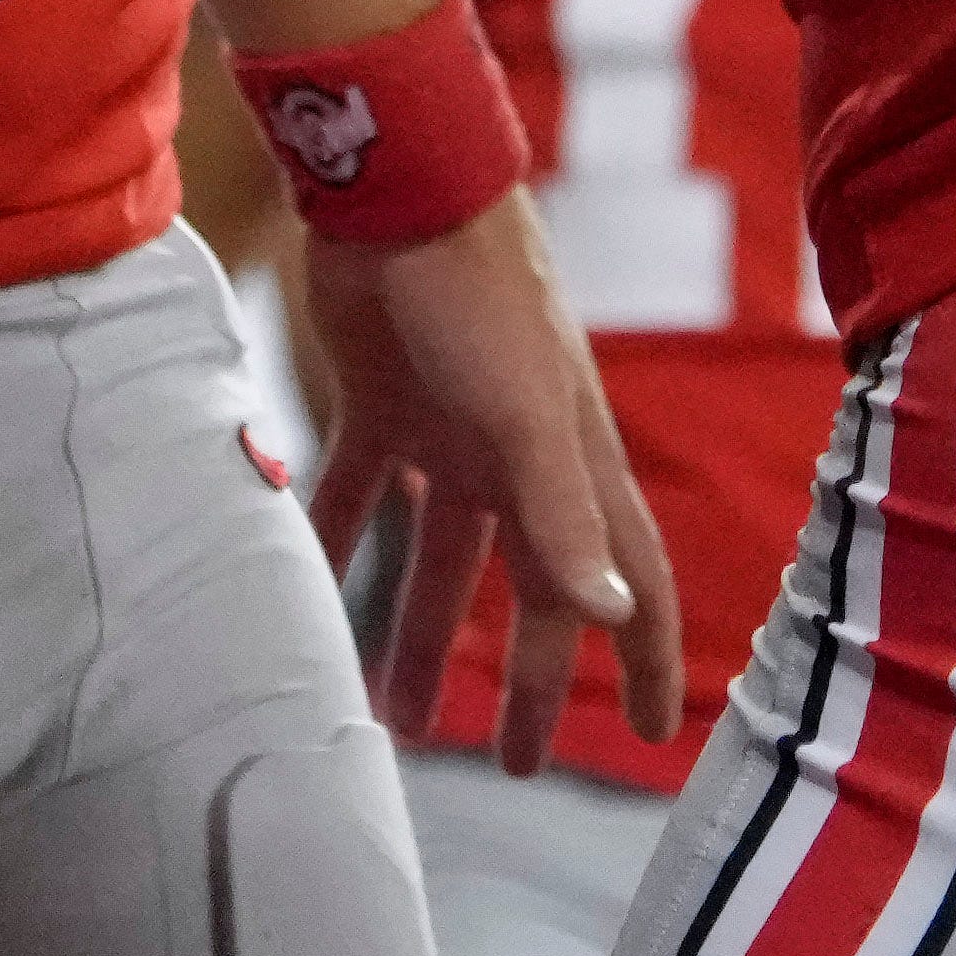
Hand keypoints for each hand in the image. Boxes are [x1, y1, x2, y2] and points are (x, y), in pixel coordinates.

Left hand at [298, 190, 680, 774]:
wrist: (395, 191)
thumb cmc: (481, 296)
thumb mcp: (524, 413)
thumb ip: (561, 515)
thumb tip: (609, 612)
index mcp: (573, 458)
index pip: (629, 575)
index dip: (645, 653)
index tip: (654, 731)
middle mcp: (521, 454)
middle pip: (535, 586)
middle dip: (527, 676)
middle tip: (511, 764)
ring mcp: (451, 431)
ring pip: (446, 556)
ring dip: (421, 634)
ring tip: (388, 718)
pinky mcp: (381, 407)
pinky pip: (359, 498)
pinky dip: (338, 547)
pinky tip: (301, 595)